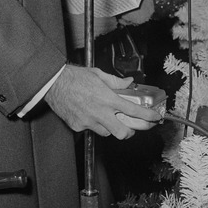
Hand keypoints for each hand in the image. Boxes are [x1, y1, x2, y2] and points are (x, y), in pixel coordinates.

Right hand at [45, 64, 161, 138]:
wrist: (53, 83)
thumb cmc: (73, 77)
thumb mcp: (99, 75)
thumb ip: (116, 82)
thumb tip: (129, 83)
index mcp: (108, 98)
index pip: (134, 111)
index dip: (148, 117)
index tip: (154, 119)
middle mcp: (100, 112)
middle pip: (123, 133)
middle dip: (130, 132)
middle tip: (131, 127)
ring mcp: (89, 121)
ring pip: (106, 133)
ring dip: (110, 127)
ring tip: (106, 117)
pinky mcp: (78, 126)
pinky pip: (90, 129)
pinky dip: (93, 124)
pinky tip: (89, 115)